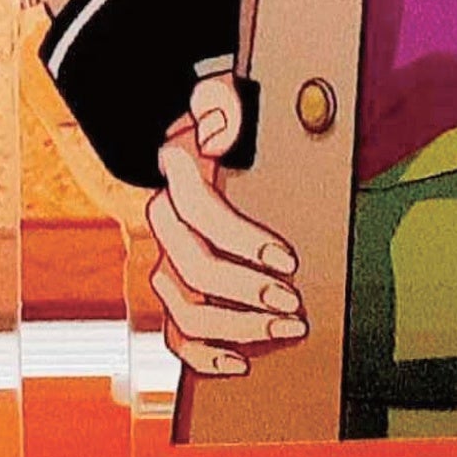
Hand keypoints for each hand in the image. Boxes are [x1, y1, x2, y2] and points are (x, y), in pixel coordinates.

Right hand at [147, 73, 305, 378]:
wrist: (207, 141)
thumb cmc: (230, 122)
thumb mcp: (230, 94)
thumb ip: (220, 100)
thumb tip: (218, 132)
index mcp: (177, 173)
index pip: (200, 211)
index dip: (244, 240)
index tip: (288, 259)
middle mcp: (164, 222)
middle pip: (193, 269)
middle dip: (246, 291)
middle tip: (293, 303)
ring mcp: (165, 261)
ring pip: (184, 308)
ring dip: (236, 326)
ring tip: (284, 328)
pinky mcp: (174, 292)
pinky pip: (174, 336)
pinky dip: (203, 356)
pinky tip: (240, 362)